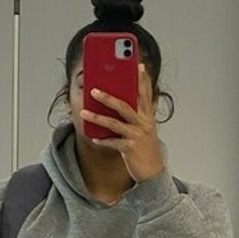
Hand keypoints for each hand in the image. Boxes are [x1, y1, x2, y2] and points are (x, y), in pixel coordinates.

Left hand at [82, 63, 165, 183]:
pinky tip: (93, 137)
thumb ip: (138, 114)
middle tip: (94, 89)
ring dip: (98, 117)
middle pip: (125, 106)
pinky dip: (102, 140)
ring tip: (84, 112)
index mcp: (148, 117)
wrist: (153, 172)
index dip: (143, 80)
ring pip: (114, 123)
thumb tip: (121, 101)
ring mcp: (137, 136)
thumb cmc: (146, 148)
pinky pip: (112, 142)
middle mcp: (144, 124)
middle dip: (108, 97)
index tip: (139, 65)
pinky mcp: (130, 148)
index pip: (145, 94)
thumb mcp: (146, 128)